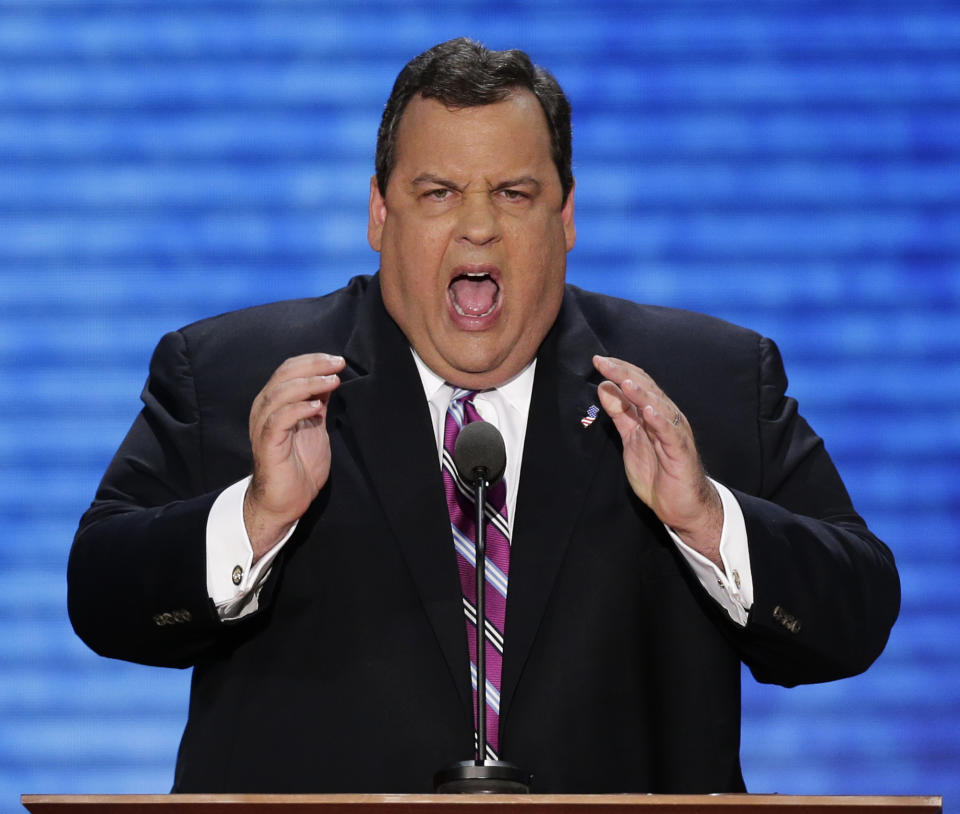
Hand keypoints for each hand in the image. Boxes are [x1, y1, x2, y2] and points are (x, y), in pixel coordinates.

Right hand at [244, 353, 345, 559]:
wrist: (285, 501)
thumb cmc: (299, 465)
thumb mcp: (314, 425)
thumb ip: (317, 402)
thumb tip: (329, 378)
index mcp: (275, 402)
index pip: (289, 369)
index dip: (313, 360)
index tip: (337, 360)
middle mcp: (265, 409)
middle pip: (285, 374)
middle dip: (314, 366)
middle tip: (338, 364)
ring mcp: (264, 426)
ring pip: (280, 392)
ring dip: (308, 383)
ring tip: (332, 381)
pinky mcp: (268, 444)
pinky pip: (278, 419)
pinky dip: (297, 409)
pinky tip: (316, 407)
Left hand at [593, 355, 722, 565]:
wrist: (680, 505)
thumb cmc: (658, 472)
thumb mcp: (631, 438)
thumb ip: (620, 414)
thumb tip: (604, 387)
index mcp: (654, 413)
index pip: (637, 383)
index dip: (618, 370)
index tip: (598, 360)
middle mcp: (666, 417)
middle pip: (646, 389)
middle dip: (623, 374)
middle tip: (603, 363)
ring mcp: (674, 433)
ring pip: (659, 407)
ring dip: (641, 393)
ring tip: (624, 381)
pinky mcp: (680, 451)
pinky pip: (670, 433)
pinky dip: (660, 420)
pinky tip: (649, 411)